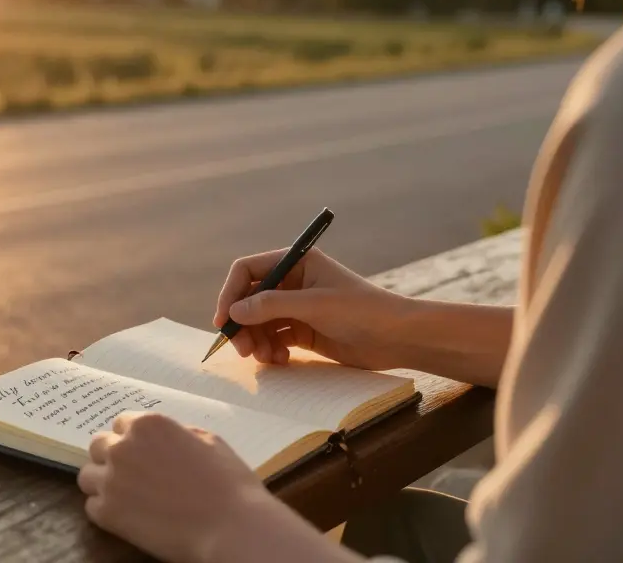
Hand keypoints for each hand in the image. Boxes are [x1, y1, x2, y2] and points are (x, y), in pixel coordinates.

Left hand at [78, 412, 358, 562]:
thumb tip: (161, 440)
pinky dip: (105, 511)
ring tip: (124, 497)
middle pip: (98, 445)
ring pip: (88, 475)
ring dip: (102, 483)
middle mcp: (123, 447)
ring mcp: (112, 480)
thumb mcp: (207, 441)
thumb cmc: (229, 482)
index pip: (121, 424)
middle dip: (111, 457)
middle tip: (130, 475)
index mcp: (148, 424)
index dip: (131, 440)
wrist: (231, 527)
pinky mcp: (107, 513)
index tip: (140, 454)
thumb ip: (175, 434)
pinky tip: (127, 516)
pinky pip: (91, 506)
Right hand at [215, 247, 415, 370]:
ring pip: (260, 323)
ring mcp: (298, 308)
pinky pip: (275, 339)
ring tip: (267, 358)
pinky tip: (281, 361)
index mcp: (297, 262)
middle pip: (250, 300)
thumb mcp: (314, 304)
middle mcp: (294, 282)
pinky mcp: (305, 331)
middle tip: (243, 350)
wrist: (399, 338)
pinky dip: (272, 351)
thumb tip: (233, 312)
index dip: (231, 293)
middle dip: (243, 324)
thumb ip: (271, 306)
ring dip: (256, 341)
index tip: (223, 320)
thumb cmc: (362, 310)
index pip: (249, 270)